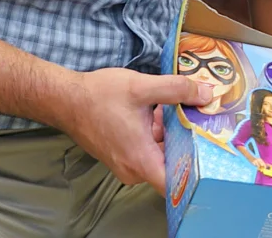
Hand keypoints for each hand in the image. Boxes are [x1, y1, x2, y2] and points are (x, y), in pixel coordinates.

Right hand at [54, 68, 213, 191]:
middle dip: (182, 139)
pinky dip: (153, 135)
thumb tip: (206, 94)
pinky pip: (146, 152)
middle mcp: (133, 170)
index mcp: (141, 159)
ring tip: (164, 109)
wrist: (66, 100)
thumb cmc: (98, 96)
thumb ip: (177, 90)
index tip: (206, 147)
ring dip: (166, 134)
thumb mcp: (141, 87)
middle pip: (171, 165)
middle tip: (189, 115)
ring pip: (158, 156)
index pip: (177, 184)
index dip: (195, 168)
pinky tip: (151, 113)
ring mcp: (125, 166)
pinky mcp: (120, 158)